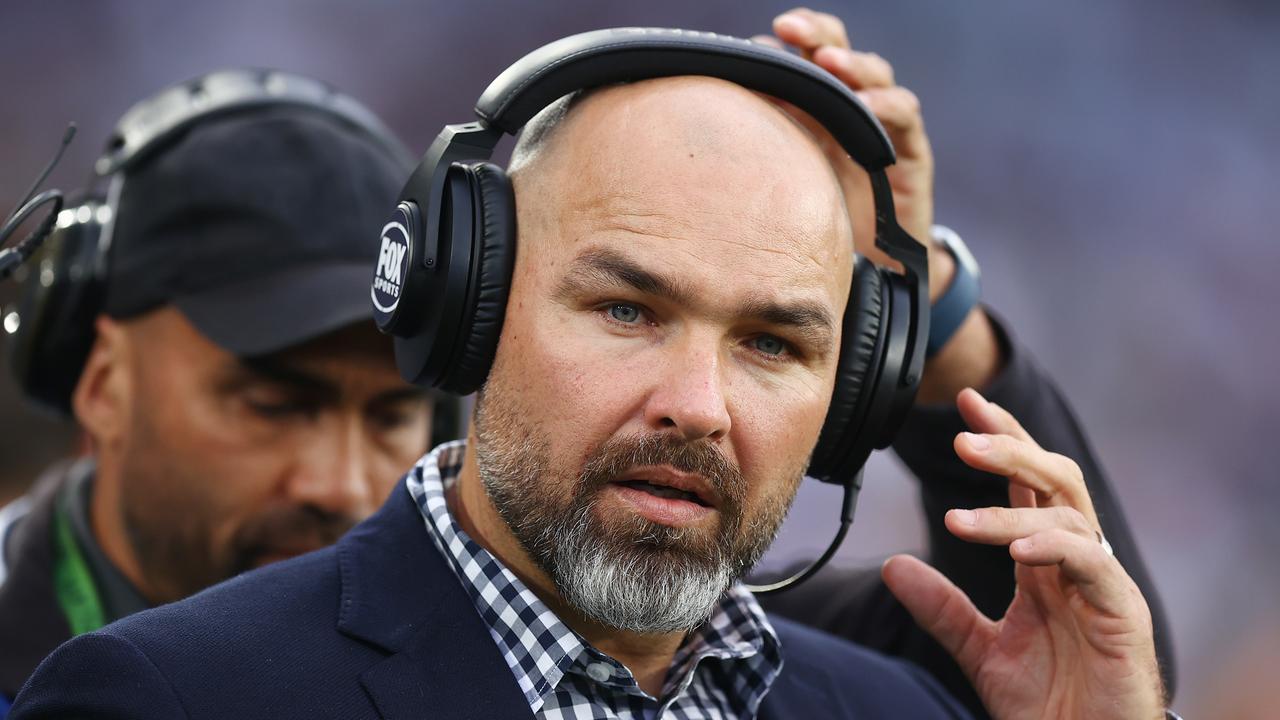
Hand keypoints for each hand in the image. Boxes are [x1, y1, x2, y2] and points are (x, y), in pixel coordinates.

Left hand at [758, 8, 942, 296]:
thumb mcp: (778, 187)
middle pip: (834, 50)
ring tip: (827, 60)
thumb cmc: (815, 227)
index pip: (798, 58)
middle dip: (813, 32)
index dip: (779, 45)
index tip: (749, 47)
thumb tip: (703, 131)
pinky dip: (886, 106)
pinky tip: (866, 105)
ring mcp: (881, 126)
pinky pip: (903, 115)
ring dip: (850, 62)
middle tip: (788, 26)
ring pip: (872, 74)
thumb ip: (755, 154)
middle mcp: (846, 109)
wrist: (868, 274)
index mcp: (810, 109)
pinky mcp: (909, 152)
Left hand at [882, 388, 1165, 719]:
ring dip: (1012, 509)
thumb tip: (892, 566)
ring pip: (1068, 516)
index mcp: (1047, 562)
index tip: (967, 404)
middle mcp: (1078, 562)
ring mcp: (1104, 585)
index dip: (1003, 441)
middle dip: (1012, 450)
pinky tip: (1018, 551)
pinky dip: (1054, 548)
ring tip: (959, 523)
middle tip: (964, 435)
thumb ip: (943, 608)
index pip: (1029, 484)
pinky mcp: (1124, 614)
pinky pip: (1092, 564)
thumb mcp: (981, 650)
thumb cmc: (1049, 704)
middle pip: (1055, 481)